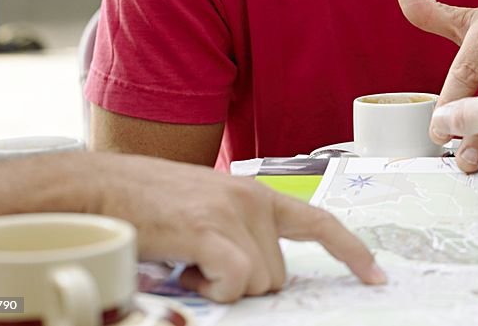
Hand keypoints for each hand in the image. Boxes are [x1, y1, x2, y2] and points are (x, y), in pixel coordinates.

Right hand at [93, 153, 385, 301]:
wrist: (102, 186)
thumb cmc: (148, 204)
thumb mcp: (207, 209)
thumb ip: (240, 231)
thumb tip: (258, 274)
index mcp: (257, 195)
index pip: (319, 222)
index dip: (350, 252)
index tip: (375, 276)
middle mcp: (253, 200)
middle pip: (278, 274)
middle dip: (244, 283)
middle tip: (202, 265)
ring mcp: (234, 213)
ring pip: (259, 282)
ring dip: (223, 287)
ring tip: (189, 262)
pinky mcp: (209, 230)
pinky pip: (237, 280)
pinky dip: (215, 290)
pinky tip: (189, 272)